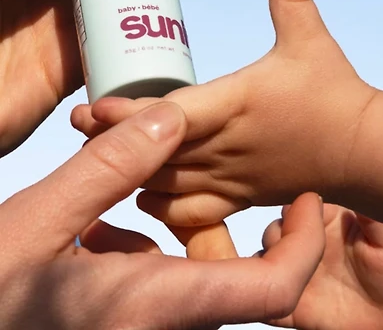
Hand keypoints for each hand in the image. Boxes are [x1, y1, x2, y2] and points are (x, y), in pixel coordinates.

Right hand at [0, 100, 325, 328]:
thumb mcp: (36, 222)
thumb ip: (109, 166)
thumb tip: (170, 114)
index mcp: (158, 306)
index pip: (275, 291)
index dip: (305, 243)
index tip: (303, 197)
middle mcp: (164, 328)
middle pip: (241, 277)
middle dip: (227, 219)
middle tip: (206, 170)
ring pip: (196, 276)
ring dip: (178, 230)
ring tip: (138, 187)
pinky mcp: (125, 327)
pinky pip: (161, 289)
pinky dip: (146, 253)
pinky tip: (99, 234)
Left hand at [73, 0, 376, 211]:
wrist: (363, 148)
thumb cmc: (335, 90)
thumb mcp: (310, 37)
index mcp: (238, 103)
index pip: (171, 113)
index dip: (127, 113)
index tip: (92, 105)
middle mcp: (228, 145)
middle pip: (154, 152)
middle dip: (111, 141)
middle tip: (77, 124)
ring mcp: (232, 176)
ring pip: (166, 185)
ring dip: (132, 172)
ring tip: (102, 154)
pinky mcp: (240, 196)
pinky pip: (189, 213)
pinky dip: (161, 205)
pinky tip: (146, 189)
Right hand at [261, 203, 382, 329]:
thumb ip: (374, 208)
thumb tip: (362, 169)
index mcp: (329, 215)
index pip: (298, 198)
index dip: (295, 200)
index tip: (301, 207)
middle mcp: (308, 240)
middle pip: (275, 226)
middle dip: (279, 233)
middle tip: (296, 243)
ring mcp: (298, 271)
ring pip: (262, 258)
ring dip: (268, 262)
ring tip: (295, 271)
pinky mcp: (292, 305)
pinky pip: (263, 300)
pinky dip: (260, 297)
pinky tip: (282, 294)